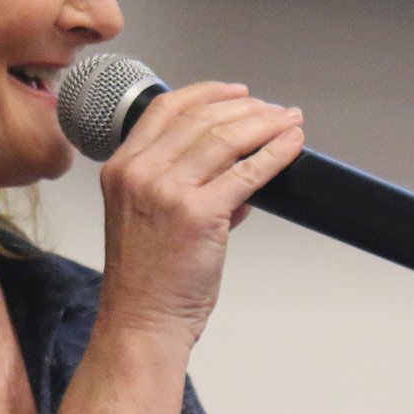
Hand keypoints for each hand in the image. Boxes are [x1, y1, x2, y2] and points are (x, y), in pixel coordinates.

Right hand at [96, 80, 305, 343]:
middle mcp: (140, 173)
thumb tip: (236, 172)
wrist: (142, 321)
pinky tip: (291, 146)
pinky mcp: (198, 213)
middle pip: (202, 117)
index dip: (208, 93)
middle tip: (275, 109)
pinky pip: (247, 172)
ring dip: (266, 124)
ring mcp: (168, 191)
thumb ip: (186, 188)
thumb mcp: (148, 219)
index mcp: (122, 168)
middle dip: (248, 107)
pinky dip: (275, 154)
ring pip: (226, 137)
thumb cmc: (146, 280)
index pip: (167, 108)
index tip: (238, 92)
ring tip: (289, 121)